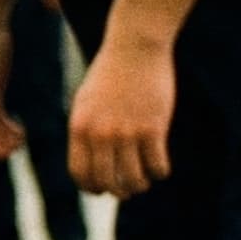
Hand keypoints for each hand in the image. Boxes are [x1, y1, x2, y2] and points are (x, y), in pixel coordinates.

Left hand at [68, 41, 175, 196]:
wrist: (134, 47)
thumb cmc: (110, 74)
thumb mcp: (86, 102)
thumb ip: (85, 130)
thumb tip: (91, 162)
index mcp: (80, 128)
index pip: (80, 173)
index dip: (92, 188)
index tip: (103, 190)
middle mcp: (100, 134)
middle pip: (108, 182)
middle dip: (119, 191)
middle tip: (128, 189)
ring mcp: (126, 132)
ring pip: (134, 179)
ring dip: (140, 185)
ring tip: (145, 179)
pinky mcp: (152, 127)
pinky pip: (157, 166)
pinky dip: (160, 172)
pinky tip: (160, 165)